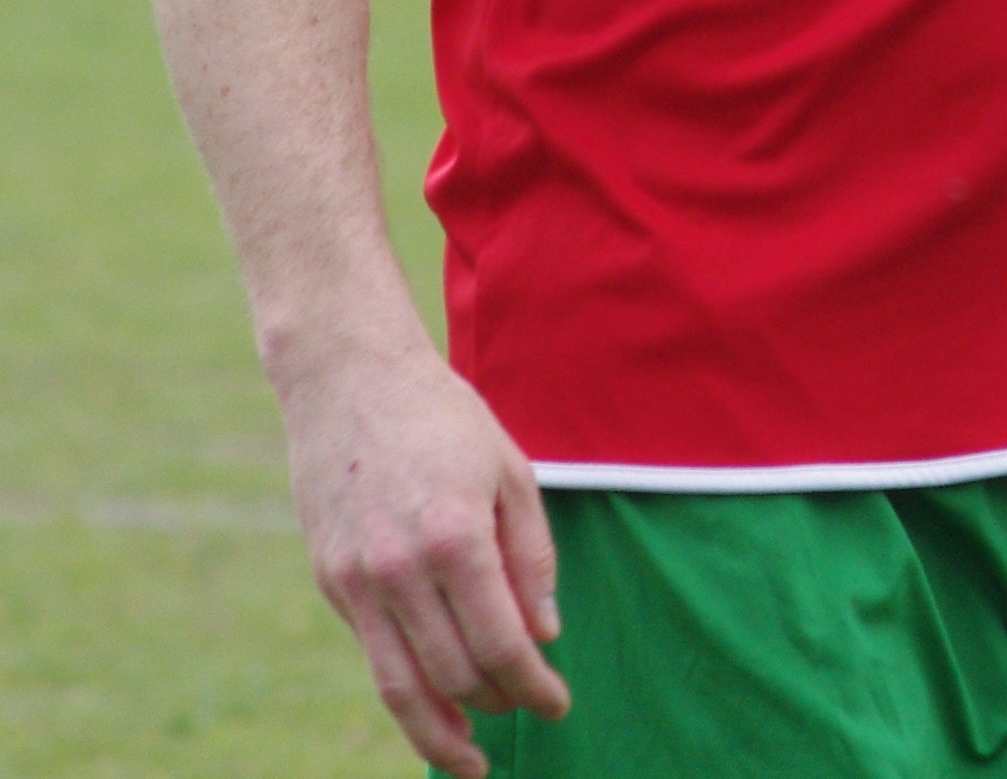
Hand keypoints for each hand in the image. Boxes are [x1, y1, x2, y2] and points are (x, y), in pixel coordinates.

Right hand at [279, 333, 568, 778]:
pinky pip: (375, 656)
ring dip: (441, 733)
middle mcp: (400, 570)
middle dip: (499, 705)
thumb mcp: (511, 470)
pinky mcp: (331, 585)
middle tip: (529, 710)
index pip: (502, 644)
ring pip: (402, 688)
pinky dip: (406, 692)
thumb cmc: (444, 418)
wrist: (350, 381)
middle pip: (455, 675)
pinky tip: (433, 706)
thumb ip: (531, 556)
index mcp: (456, 537)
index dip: (534, 687)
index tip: (559, 704)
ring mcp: (357, 583)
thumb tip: (545, 635)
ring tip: (473, 760)